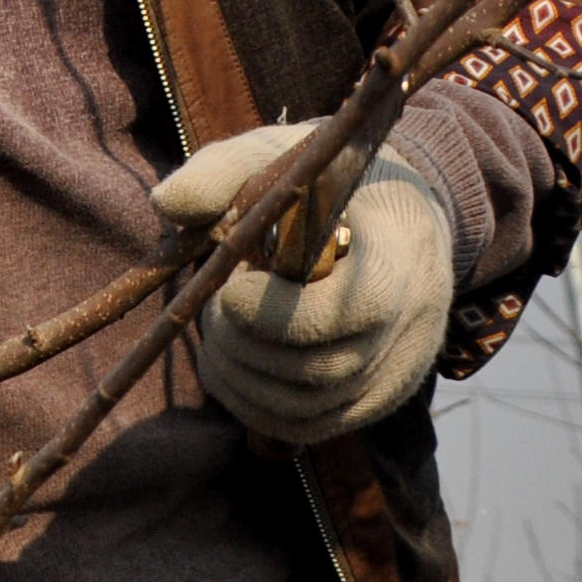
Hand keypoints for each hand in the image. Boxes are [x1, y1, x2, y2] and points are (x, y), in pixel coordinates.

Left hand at [155, 125, 459, 446]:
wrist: (402, 216)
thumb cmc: (330, 182)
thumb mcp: (280, 153)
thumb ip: (223, 170)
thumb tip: (168, 204)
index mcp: (399, 255)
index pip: (348, 311)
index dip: (275, 314)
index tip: (230, 288)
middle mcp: (413, 323)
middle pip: (321, 370)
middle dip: (244, 346)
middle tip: (213, 308)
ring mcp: (399, 369)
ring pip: (310, 410)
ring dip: (241, 380)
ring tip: (218, 334)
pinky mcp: (376, 399)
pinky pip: (312, 427)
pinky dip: (256, 409)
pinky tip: (231, 367)